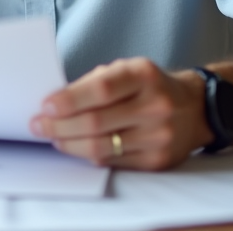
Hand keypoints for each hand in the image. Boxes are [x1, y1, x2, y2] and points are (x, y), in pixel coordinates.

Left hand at [30, 57, 210, 170]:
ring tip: (53, 137)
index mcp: (144, 75)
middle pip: (97, 122)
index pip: (102, 89)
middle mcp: (155, 105)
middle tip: (38, 125)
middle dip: (60, 126)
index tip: (46, 105)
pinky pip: (113, 162)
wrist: (194, 108)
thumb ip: (93, 83)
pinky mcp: (157, 161)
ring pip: (102, 147)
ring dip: (69, 144)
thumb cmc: (148, 85)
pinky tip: (76, 147)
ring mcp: (159, 136)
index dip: (70, 99)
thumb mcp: (126, 69)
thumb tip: (55, 103)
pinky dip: (89, 156)